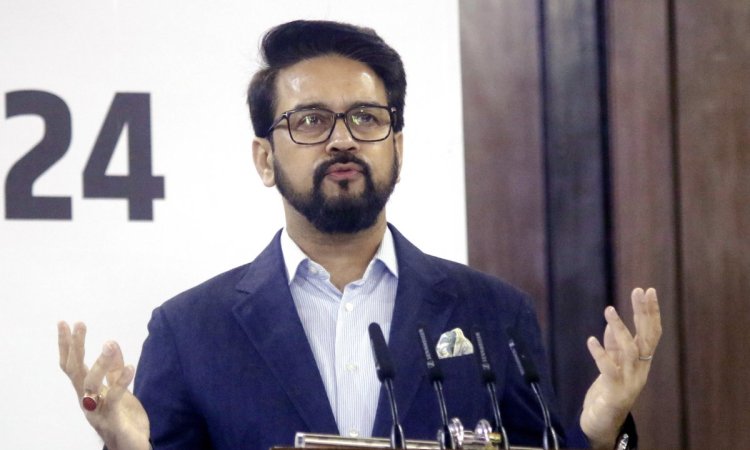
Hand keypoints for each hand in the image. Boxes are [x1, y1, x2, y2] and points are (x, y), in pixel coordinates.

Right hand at [58, 321, 150, 449]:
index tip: (65, 322)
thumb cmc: (123, 418)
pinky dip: (122, 382)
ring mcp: (97, 412)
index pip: (72, 366)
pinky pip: (114, 399)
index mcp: (88, 392)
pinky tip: (131, 366)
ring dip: (99, 363)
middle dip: (75, 347)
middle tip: (79, 324)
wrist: (131, 448)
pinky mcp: (113, 421)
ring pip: (91, 385)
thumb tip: (110, 342)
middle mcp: (87, 401)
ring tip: (108, 343)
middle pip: (76, 371)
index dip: (67, 345)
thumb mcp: (119, 389)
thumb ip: (115, 369)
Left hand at [580, 288, 661, 448]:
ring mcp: (630, 382)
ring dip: (619, 328)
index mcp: (641, 362)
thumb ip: (613, 347)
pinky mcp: (615, 392)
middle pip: (646, 337)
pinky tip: (591, 340)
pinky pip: (609, 369)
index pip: (650, 332)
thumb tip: (611, 325)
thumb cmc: (607, 394)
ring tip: (609, 309)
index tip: (647, 290)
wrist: (601, 425)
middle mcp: (640, 370)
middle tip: (639, 291)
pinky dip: (600, 353)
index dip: (650, 312)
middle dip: (643, 312)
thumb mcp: (611, 366)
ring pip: (629, 350)